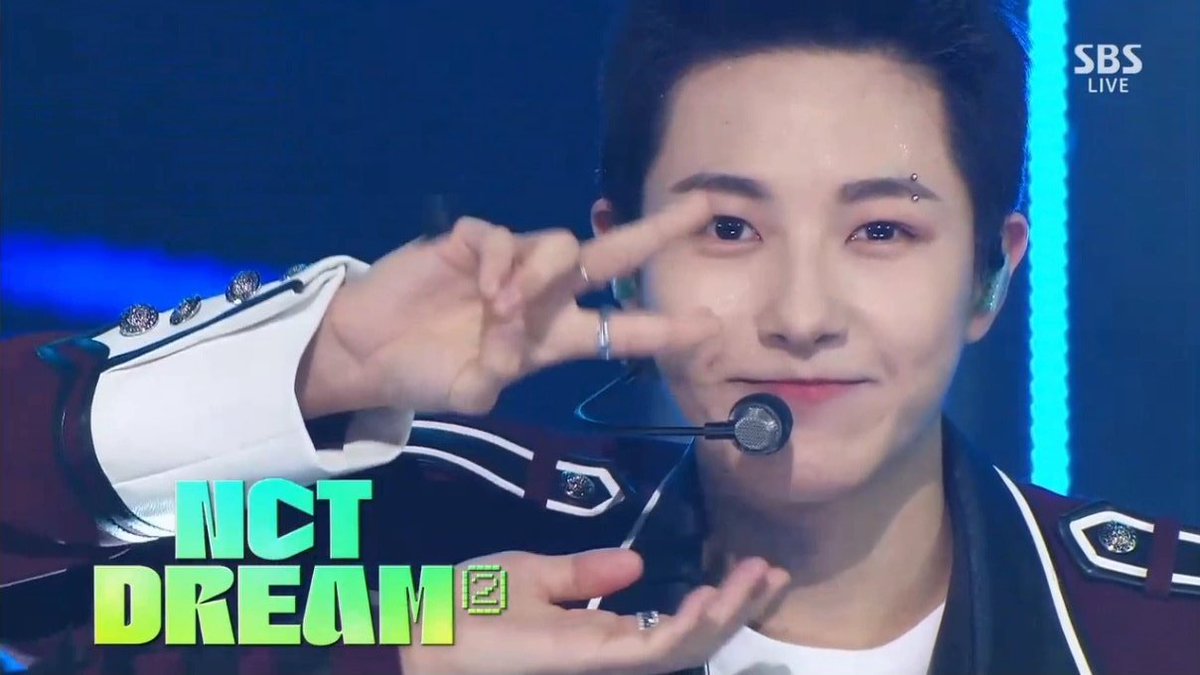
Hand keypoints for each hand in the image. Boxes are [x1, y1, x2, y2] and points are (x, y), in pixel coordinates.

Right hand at [297, 194, 719, 416]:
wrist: (368, 349)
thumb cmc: (423, 373)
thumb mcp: (465, 394)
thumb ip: (490, 380)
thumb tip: (507, 352)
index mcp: (553, 338)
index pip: (622, 330)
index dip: (664, 328)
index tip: (710, 325)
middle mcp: (544, 295)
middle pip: (612, 255)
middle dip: (657, 232)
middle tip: (703, 208)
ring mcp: (510, 263)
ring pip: (558, 246)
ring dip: (540, 274)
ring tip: (504, 308)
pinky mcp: (471, 241)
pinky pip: (500, 237)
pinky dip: (499, 260)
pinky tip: (483, 287)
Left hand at [398, 548, 790, 674]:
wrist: (425, 626)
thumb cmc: (469, 603)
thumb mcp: (534, 575)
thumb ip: (585, 575)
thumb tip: (639, 565)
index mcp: (597, 632)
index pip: (669, 622)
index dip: (713, 599)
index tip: (748, 567)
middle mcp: (609, 651)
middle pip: (689, 636)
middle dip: (737, 607)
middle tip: (776, 573)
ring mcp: (602, 658)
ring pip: (682, 646)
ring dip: (726, 613)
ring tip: (761, 578)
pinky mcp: (591, 659)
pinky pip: (652, 650)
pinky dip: (687, 627)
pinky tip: (713, 599)